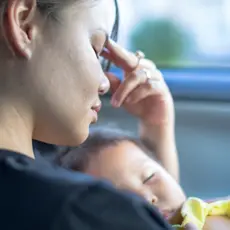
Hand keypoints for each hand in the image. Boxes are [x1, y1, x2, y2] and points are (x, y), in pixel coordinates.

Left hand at [102, 40, 178, 179]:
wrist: (152, 121)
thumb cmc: (136, 105)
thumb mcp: (121, 96)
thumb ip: (114, 85)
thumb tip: (104, 73)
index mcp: (135, 70)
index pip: (123, 57)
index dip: (112, 51)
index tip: (101, 45)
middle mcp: (146, 70)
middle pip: (132, 58)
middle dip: (119, 53)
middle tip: (107, 49)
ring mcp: (155, 78)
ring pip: (138, 75)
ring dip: (124, 89)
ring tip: (115, 103)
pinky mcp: (162, 89)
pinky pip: (149, 86)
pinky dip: (137, 94)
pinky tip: (129, 102)